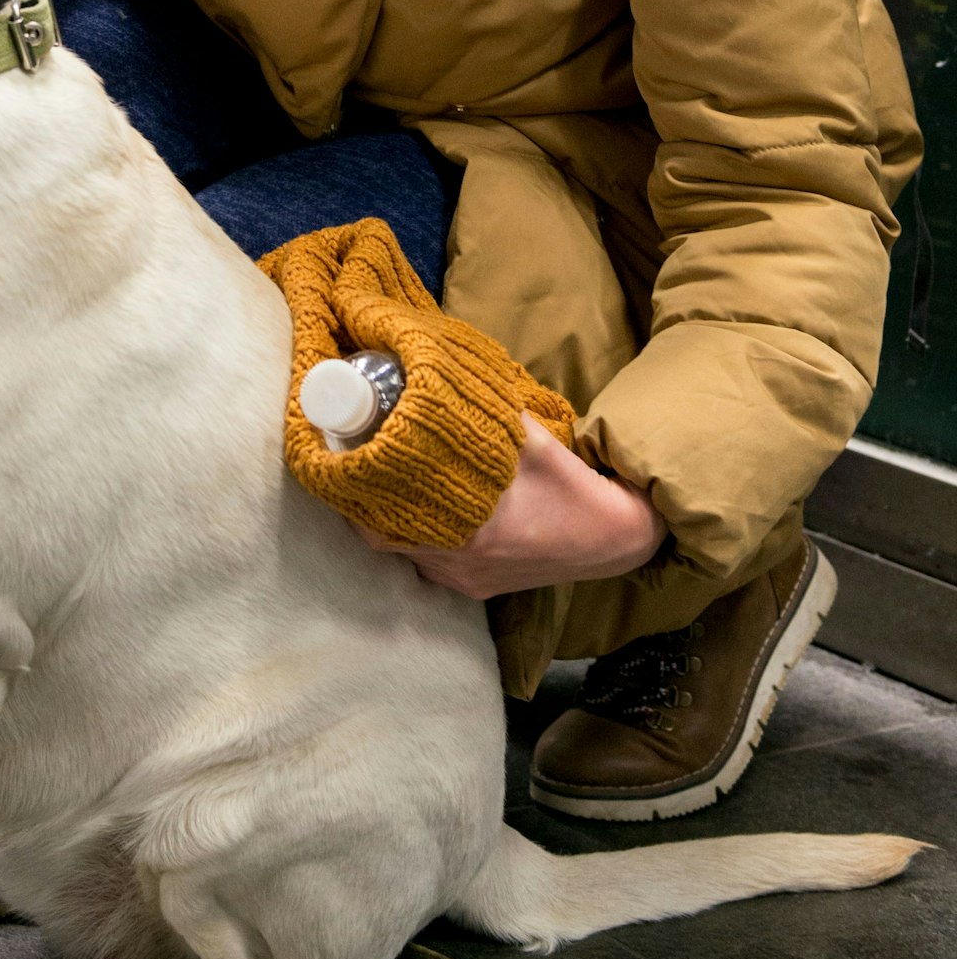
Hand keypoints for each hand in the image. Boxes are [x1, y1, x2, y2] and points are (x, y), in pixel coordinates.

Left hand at [359, 416, 666, 598]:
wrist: (616, 540)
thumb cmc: (574, 488)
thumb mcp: (532, 439)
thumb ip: (489, 413)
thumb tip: (445, 370)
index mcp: (466, 528)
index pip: (380, 516)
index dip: (353, 488)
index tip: (341, 456)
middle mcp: (457, 562)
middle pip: (381, 535)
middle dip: (363, 500)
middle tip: (356, 462)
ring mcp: (465, 580)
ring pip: (403, 551)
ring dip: (389, 519)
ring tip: (380, 481)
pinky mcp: (477, 589)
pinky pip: (428, 564)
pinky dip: (416, 538)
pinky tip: (419, 511)